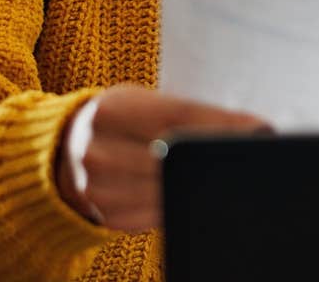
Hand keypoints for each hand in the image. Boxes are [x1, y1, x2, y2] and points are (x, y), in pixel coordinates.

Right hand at [54, 84, 269, 231]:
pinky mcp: (110, 217)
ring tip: (232, 169)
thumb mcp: (137, 102)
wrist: (60, 153)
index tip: (258, 127)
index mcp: (111, 111)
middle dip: (218, 154)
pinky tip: (201, 189)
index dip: (223, 123)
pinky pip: (160, 212)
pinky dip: (185, 200)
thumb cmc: (116, 120)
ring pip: (172, 188)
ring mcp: (102, 189)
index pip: (179, 116)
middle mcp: (101, 150)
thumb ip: (179, 113)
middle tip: (253, 151)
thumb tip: (240, 127)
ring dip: (207, 180)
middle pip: (177, 156)